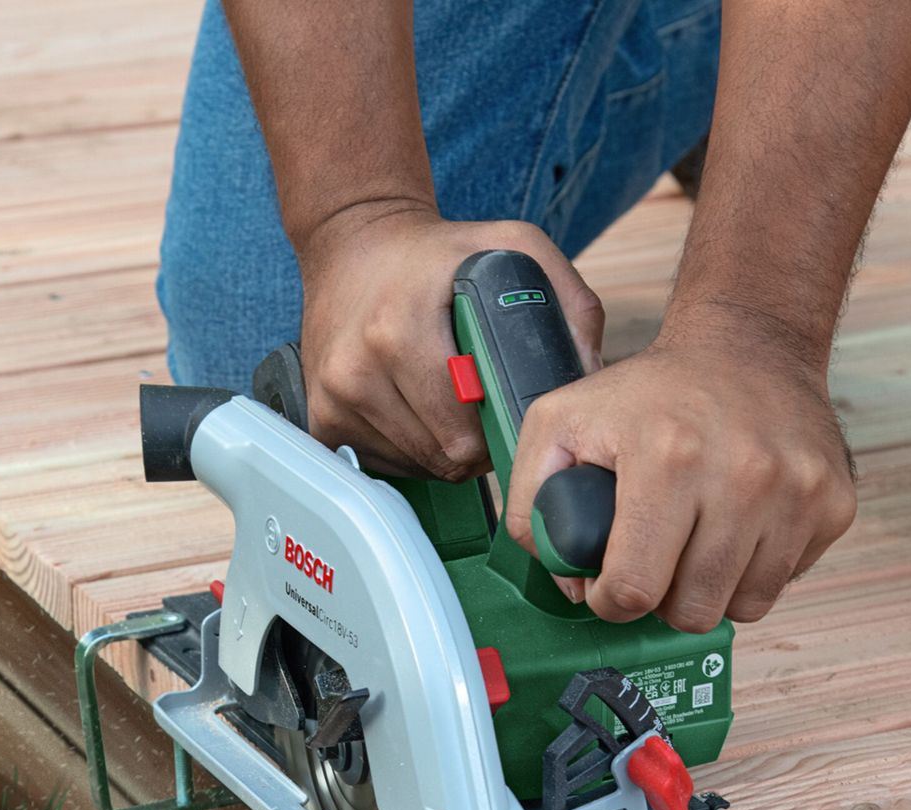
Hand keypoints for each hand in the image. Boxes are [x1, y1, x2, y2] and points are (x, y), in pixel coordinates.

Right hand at [295, 207, 603, 477]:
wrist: (351, 243)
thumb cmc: (438, 253)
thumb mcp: (512, 247)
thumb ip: (567, 302)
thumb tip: (589, 372)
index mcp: (399, 328)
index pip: (467, 432)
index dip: (499, 430)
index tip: (506, 407)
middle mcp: (358, 367)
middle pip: (446, 456)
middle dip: (478, 443)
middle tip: (484, 405)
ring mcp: (334, 398)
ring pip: (419, 465)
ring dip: (445, 448)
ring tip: (449, 403)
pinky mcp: (321, 418)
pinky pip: (386, 466)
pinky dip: (412, 450)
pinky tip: (417, 410)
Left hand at [506, 338, 856, 630]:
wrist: (749, 344)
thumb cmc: (651, 392)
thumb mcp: (561, 422)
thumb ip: (534, 504)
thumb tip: (572, 583)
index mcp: (668, 456)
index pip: (634, 588)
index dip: (612, 600)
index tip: (611, 584)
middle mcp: (743, 475)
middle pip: (692, 611)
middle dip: (663, 598)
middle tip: (656, 560)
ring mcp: (797, 492)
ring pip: (743, 607)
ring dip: (711, 588)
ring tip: (697, 540)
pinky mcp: (834, 503)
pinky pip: (784, 582)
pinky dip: (754, 570)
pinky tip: (739, 525)